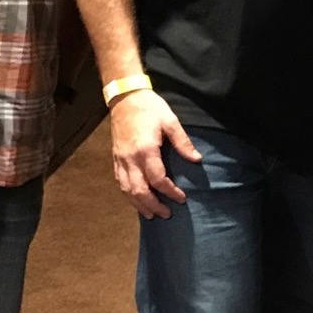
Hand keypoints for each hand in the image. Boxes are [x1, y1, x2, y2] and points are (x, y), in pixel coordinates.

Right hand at [109, 87, 201, 219]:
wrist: (125, 97)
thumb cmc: (149, 108)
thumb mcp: (170, 121)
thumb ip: (183, 142)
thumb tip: (196, 159)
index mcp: (146, 150)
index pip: (158, 179)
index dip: (170, 191)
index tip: (182, 198)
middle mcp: (131, 158)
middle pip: (139, 190)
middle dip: (153, 205)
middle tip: (167, 214)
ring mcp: (121, 159)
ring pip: (127, 189)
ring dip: (139, 205)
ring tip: (151, 215)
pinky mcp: (116, 158)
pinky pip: (120, 182)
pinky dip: (128, 194)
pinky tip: (136, 200)